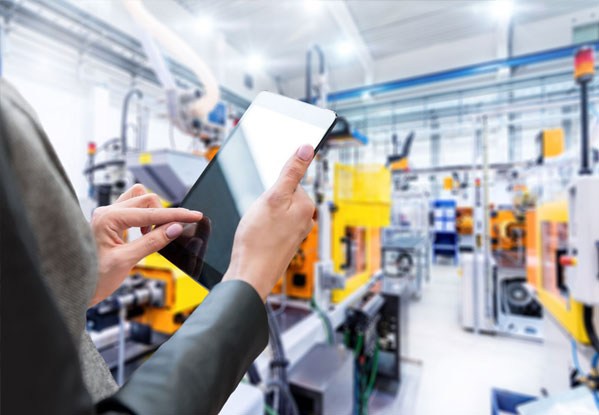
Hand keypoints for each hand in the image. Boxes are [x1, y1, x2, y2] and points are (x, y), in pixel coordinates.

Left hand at [89, 184, 201, 306]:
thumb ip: (153, 242)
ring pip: (139, 199)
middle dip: (162, 215)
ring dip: (152, 213)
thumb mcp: (127, 261)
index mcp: (108, 218)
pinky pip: (132, 209)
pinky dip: (144, 217)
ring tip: (152, 234)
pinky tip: (143, 234)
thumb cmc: (93, 277)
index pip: (151, 213)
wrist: (73, 288)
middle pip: (146, 199)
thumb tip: (175, 228)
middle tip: (168, 234)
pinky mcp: (109, 221)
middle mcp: (106, 211)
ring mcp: (107, 215)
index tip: (195, 216)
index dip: (176, 215)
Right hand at [223, 145, 315, 300]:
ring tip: (256, 228)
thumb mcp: (272, 197)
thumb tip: (307, 148)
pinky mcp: (285, 243)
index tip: (265, 201)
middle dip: (267, 200)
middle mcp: (306, 220)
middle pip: (283, 195)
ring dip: (263, 215)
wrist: (249, 275)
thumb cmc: (257, 240)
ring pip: (276, 211)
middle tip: (258, 215)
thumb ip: (291, 172)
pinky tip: (256, 237)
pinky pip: (273, 226)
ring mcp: (296, 233)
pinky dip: (263, 228)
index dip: (272, 187)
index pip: (290, 181)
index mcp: (307, 206)